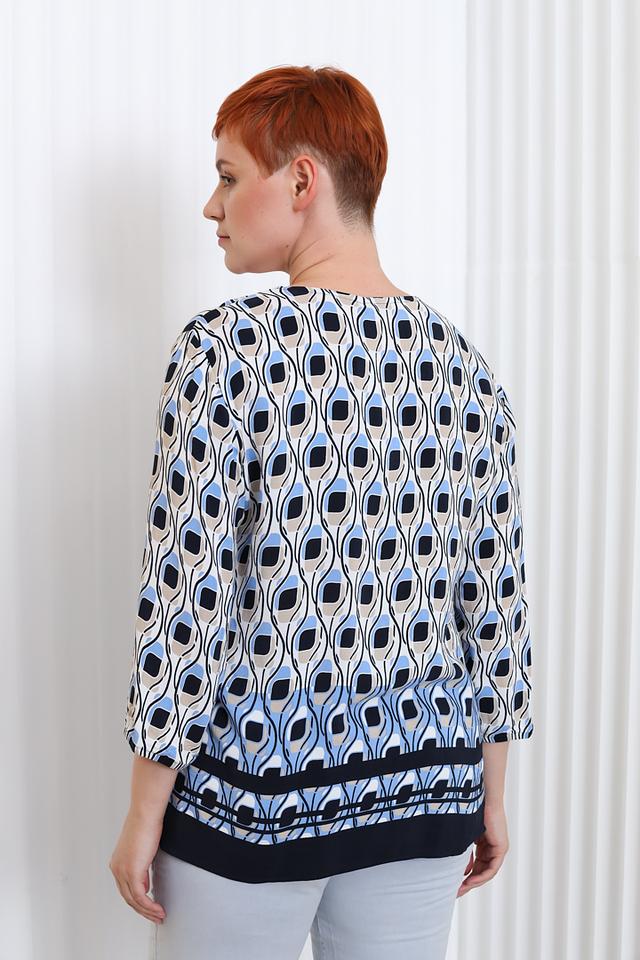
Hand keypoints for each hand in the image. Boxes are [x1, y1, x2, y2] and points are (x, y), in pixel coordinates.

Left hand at [109, 809, 165, 923]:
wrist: (145, 814)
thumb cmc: (145, 824)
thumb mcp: (142, 850)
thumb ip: (140, 867)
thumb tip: (144, 883)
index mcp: (117, 863)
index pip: (125, 889)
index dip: (137, 900)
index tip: (149, 906)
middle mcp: (117, 868)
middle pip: (128, 898)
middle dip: (143, 910)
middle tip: (155, 916)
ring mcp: (123, 871)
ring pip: (134, 900)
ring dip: (148, 911)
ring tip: (159, 915)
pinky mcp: (132, 872)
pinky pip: (140, 896)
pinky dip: (150, 905)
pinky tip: (158, 908)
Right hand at [456, 801, 508, 896]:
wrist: (479, 796)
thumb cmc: (468, 810)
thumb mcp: (464, 836)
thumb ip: (463, 853)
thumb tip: (462, 871)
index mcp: (483, 841)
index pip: (476, 864)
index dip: (466, 875)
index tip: (454, 884)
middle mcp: (492, 846)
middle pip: (481, 870)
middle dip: (469, 882)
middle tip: (456, 891)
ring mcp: (498, 847)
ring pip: (487, 871)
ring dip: (474, 881)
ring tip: (461, 888)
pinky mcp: (501, 847)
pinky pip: (492, 867)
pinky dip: (482, 875)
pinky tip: (470, 880)